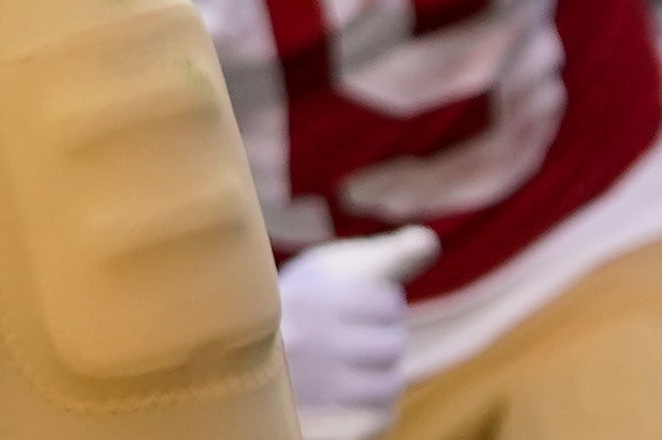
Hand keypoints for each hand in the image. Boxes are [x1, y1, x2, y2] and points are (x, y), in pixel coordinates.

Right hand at [277, 225, 434, 439]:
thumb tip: (429, 241)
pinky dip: (374, 410)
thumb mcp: (328, 271)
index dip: (380, 303)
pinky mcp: (318, 427)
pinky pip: (378, 420)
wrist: (232, 367)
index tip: (354, 306)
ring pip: (390, 386)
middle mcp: (304, 344)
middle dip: (383, 340)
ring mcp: (310, 392)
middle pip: (393, 345)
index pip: (388, 303)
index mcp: (305, 299)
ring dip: (383, 377)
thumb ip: (385, 256)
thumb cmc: (297, 311)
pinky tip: (352, 398)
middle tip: (354, 340)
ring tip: (356, 369)